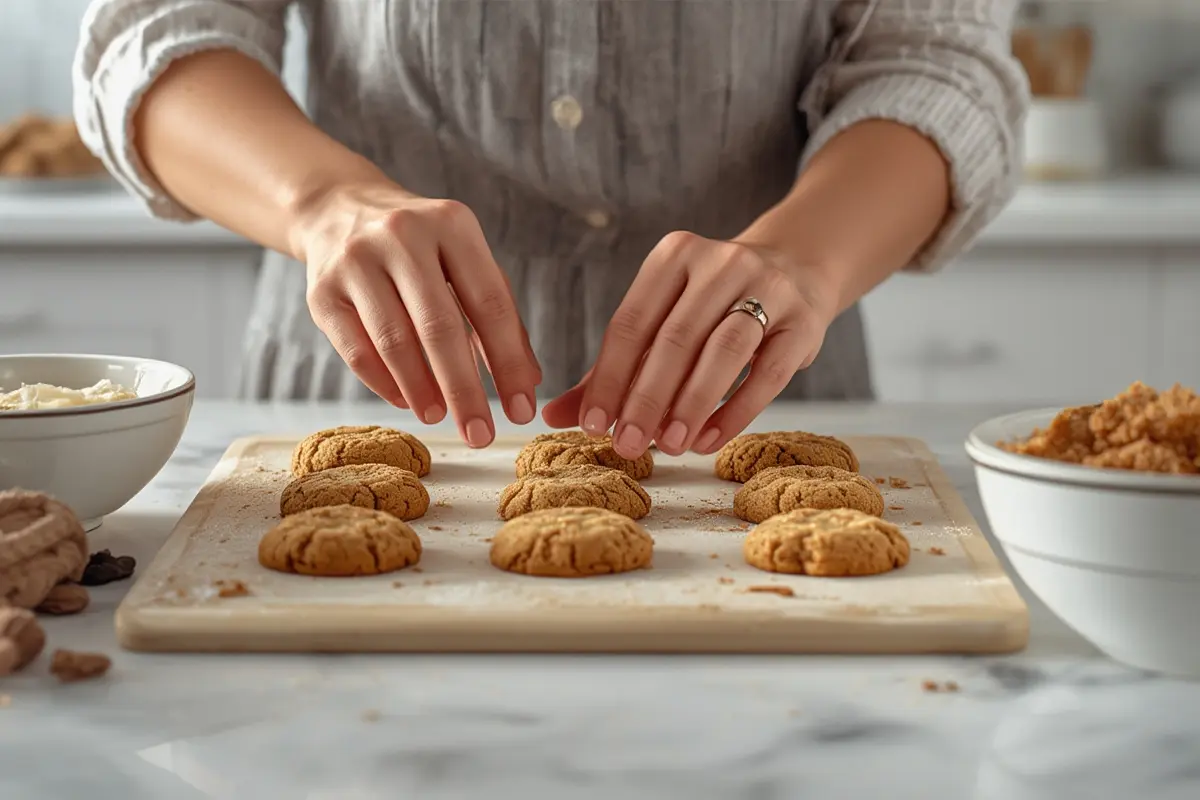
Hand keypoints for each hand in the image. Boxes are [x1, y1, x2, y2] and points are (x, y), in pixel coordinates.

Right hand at [292, 181, 540, 446]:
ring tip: (441, 419)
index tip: (521, 409)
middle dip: (464, 390)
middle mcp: (402, 236)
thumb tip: (528, 382)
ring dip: (422, 390)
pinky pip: (356, 351)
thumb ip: (500, 316)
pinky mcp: (321, 292)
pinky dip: (385, 384)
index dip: (509, 361)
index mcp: (452, 224)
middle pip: (439, 327)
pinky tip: (407, 402)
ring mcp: (356, 261)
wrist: (339, 210)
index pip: (490, 302)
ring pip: (394, 341)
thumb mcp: (466, 262)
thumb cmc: (422, 249)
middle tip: (481, 435)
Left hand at [542, 231, 835, 458]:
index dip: (609, 378)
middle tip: (629, 445)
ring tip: (671, 446)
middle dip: (647, 399)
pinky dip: (737, 410)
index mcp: (674, 257)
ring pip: (725, 350)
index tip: (593, 426)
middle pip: (676, 338)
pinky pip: (769, 372)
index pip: (631, 322)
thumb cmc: (712, 307)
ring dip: (693, 403)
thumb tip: (554, 417)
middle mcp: (721, 263)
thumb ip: (613, 368)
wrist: (798, 269)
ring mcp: (769, 288)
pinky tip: (709, 440)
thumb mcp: (662, 321)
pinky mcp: (804, 321)